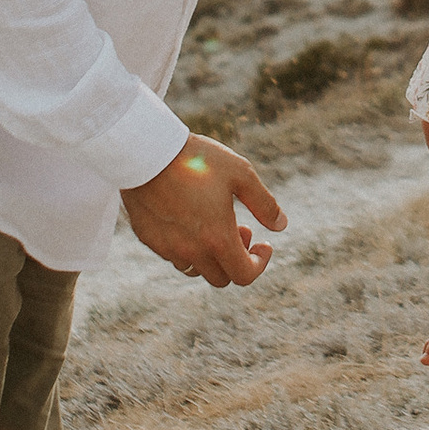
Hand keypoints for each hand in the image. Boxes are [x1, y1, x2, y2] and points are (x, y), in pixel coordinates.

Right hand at [121, 135, 286, 287]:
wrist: (147, 151)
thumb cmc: (198, 158)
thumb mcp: (241, 174)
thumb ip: (264, 204)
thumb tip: (281, 225)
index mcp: (217, 239)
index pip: (244, 276)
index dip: (259, 264)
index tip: (263, 244)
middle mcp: (191, 251)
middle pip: (221, 278)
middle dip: (236, 258)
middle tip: (239, 228)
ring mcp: (167, 248)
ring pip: (195, 269)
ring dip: (210, 256)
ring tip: (213, 224)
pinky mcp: (148, 239)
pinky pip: (172, 255)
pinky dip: (187, 248)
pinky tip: (189, 220)